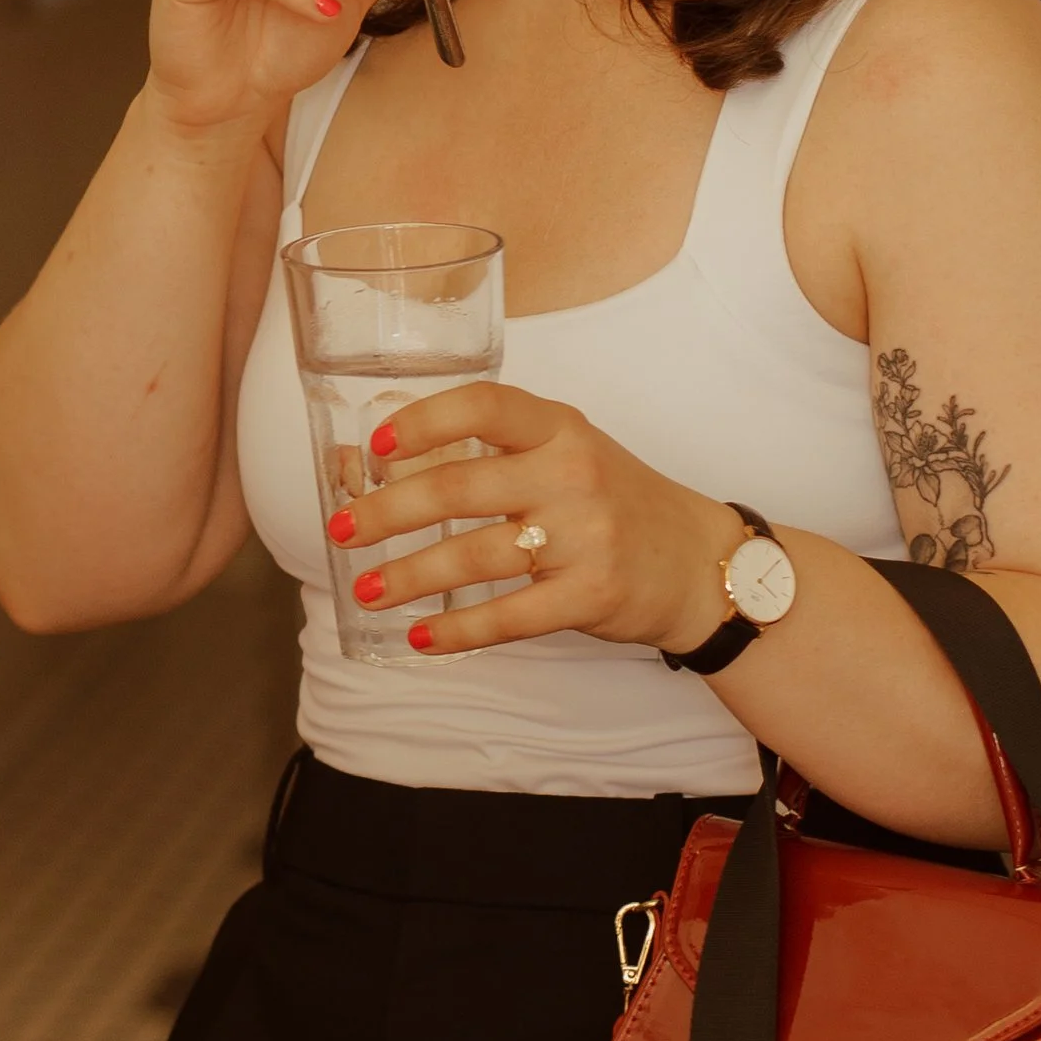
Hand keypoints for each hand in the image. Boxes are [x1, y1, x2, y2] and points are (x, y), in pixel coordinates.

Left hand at [335, 380, 747, 659]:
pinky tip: (421, 636)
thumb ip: (490, 452)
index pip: (483, 405)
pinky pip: (508, 617)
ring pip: (473, 557)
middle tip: (342, 529)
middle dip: (387, 512)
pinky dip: (457, 631)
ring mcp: (584, 536)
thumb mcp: (565, 455)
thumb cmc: (613, 501)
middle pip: (459, 487)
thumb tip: (373, 461)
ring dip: (408, 577)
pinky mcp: (590, 595)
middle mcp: (571, 474)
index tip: (375, 445)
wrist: (698, 563)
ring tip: (366, 589)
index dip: (423, 421)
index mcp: (560, 428)